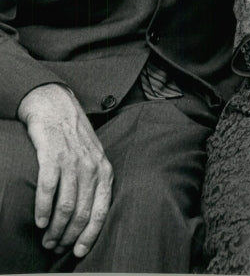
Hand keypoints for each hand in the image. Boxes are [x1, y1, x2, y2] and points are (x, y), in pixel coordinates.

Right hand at [17, 84, 113, 258]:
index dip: (90, 236)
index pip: (101, 210)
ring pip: (65, 206)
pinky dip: (42, 209)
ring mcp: (72, 160)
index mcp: (104, 169)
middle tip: (55, 247)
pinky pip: (48, 189)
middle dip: (68, 236)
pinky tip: (38, 221)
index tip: (78, 252)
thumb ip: (94, 182)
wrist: (56, 104)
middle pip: (81, 213)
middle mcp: (91, 166)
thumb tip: (88, 217)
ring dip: (54, 228)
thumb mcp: (93, 157)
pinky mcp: (52, 155)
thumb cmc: (74, 135)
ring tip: (46, 238)